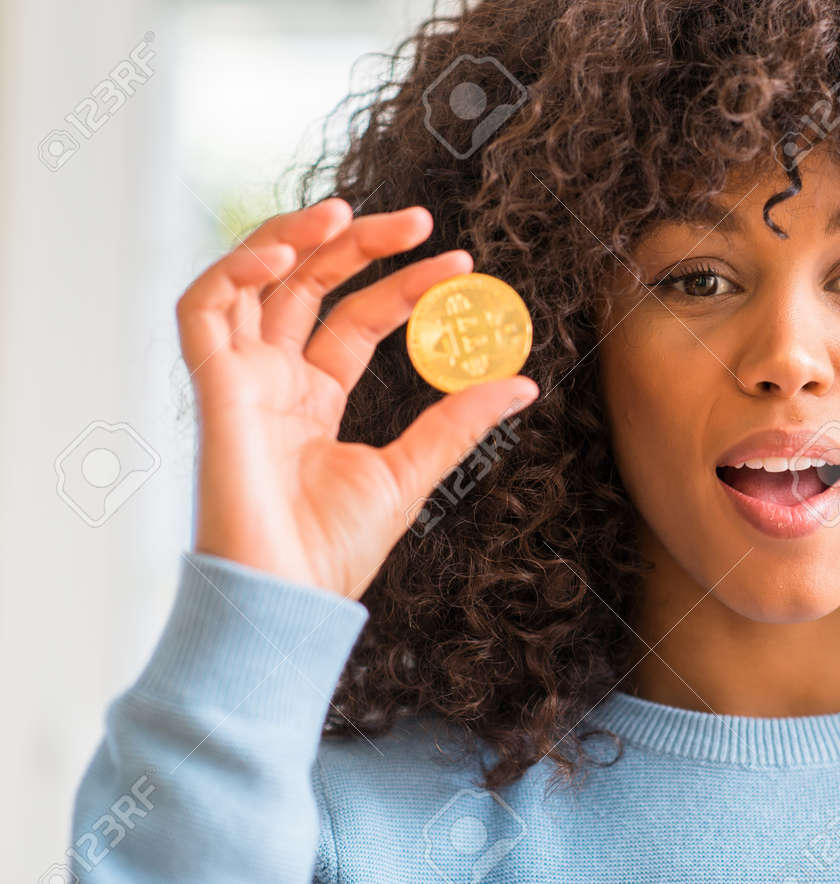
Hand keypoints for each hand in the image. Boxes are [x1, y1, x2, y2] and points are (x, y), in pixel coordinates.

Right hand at [175, 197, 536, 597]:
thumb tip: (522, 383)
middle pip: (309, 287)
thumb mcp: (412, 473)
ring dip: (291, 237)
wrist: (288, 601)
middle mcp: (274, 382)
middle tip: (420, 220)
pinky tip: (285, 253)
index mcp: (315, 400)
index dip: (403, 285)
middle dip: (358, 245)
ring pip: (251, 282)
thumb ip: (458, 422)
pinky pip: (203, 309)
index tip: (458, 264)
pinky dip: (235, 270)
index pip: (357, 319)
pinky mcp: (212, 389)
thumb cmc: (334, 552)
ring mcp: (240, 382)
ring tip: (346, 213)